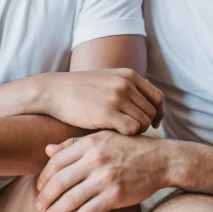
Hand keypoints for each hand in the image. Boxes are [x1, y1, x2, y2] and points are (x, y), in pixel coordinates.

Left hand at [35, 131, 167, 211]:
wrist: (160, 159)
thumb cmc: (127, 147)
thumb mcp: (101, 138)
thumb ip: (73, 143)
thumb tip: (47, 150)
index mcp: (89, 144)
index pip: (56, 162)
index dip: (44, 177)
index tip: (39, 187)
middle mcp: (95, 160)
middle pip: (60, 181)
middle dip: (45, 197)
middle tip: (39, 205)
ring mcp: (105, 178)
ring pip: (71, 199)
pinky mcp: (116, 195)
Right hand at [40, 69, 163, 134]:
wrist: (53, 91)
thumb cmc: (79, 90)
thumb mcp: (106, 79)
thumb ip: (126, 87)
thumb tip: (145, 105)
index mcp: (128, 75)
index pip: (157, 97)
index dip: (159, 113)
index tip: (154, 123)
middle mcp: (126, 84)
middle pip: (151, 112)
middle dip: (146, 125)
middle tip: (133, 133)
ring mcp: (117, 98)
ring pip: (144, 122)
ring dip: (136, 132)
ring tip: (121, 135)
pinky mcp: (107, 113)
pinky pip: (132, 130)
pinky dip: (127, 136)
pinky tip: (115, 136)